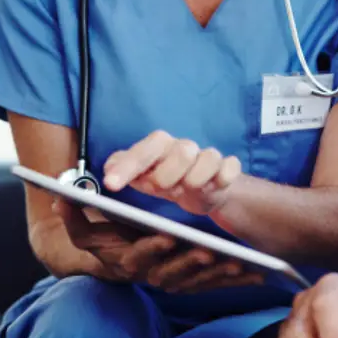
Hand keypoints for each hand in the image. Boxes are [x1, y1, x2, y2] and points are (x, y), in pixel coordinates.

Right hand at [56, 199, 262, 292]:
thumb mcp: (88, 228)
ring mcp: (172, 282)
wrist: (114, 262)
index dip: (152, 249)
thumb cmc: (106, 239)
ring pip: (196, 282)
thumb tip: (60, 198)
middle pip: (171, 274)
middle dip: (190, 264)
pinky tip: (253, 273)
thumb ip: (74, 214)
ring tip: (237, 263)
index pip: (138, 258)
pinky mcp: (191, 284)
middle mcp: (150, 275)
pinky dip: (232, 280)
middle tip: (209, 251)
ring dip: (216, 276)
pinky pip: (213, 285)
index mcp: (127, 261)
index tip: (167, 236)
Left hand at [103, 130, 241, 215]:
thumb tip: (108, 167)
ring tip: (187, 190)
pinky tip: (215, 186)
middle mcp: (184, 147)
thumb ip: (122, 169)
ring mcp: (208, 157)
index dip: (128, 166)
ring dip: (196, 180)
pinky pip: (229, 168)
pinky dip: (223, 177)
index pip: (145, 149)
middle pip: (182, 152)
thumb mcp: (142, 176)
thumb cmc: (166, 180)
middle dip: (168, 176)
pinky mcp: (227, 168)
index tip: (111, 184)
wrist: (201, 190)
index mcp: (161, 146)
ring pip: (208, 158)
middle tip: (162, 189)